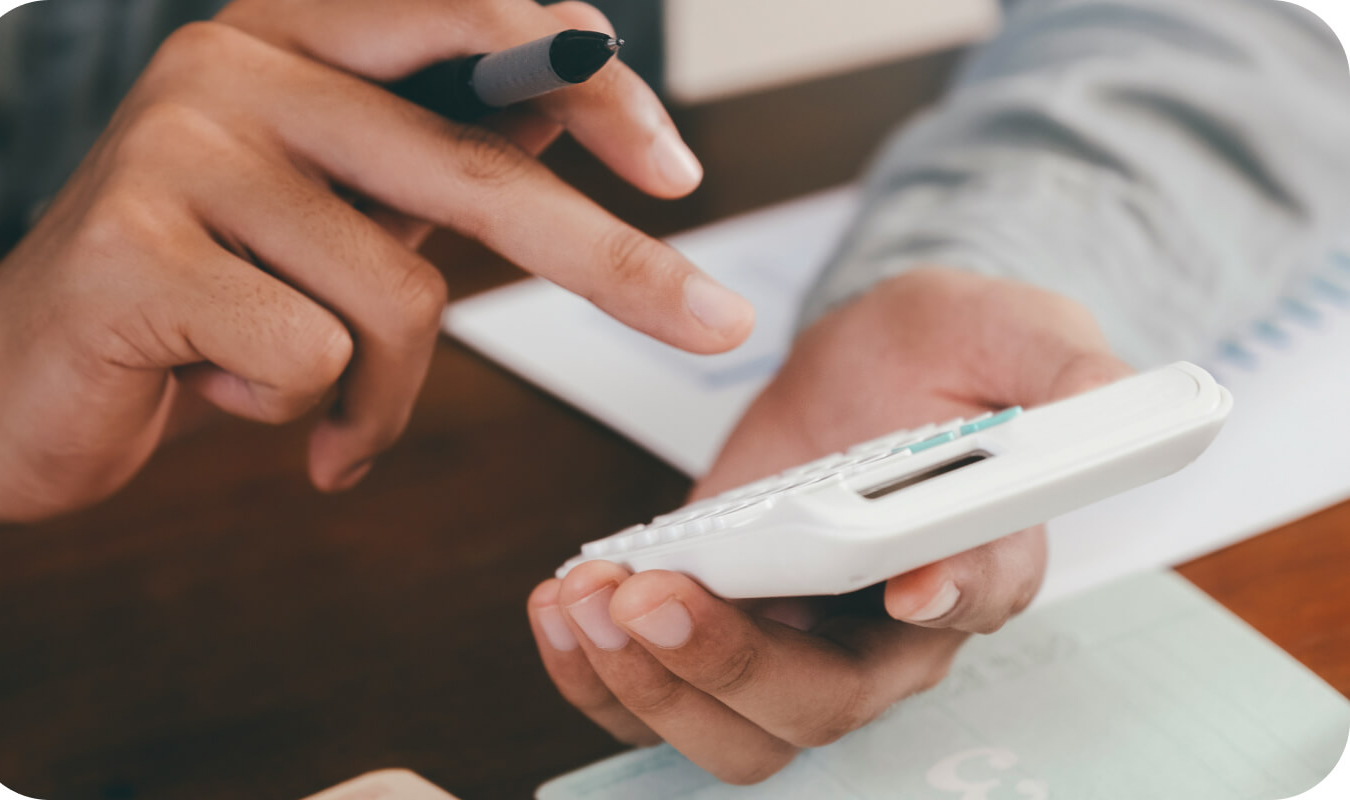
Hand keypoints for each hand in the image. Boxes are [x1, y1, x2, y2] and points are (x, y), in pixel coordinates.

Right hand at [0, 0, 752, 523]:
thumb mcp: (334, 205)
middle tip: (717, 325)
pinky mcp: (135, 250)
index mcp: (296, 33)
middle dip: (613, 266)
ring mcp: (178, 148)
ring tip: (320, 407)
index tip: (674, 171)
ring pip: (394, 297)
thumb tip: (579, 97)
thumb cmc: (201, 290)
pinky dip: (308, 416)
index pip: (483, 29)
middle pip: (477, 170)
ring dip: (382, 390)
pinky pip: (311, 361)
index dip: (598, 92)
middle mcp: (234, 62)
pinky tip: (232, 400)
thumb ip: (437, 149)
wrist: (16, 376)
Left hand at [528, 269, 1131, 783]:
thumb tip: (1095, 405)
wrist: (862, 366)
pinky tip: (563, 604)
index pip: (970, 604)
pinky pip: (657, 695)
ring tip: (584, 602)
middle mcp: (888, 631)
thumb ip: (1062, 364)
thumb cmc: (941, 352)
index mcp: (980, 558)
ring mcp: (797, 640)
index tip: (903, 586)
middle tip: (652, 593)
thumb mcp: (1007, 326)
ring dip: (647, 683)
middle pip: (821, 706)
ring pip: (732, 730)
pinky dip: (598, 675)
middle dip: (728, 664)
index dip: (939, 603)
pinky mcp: (721, 625)